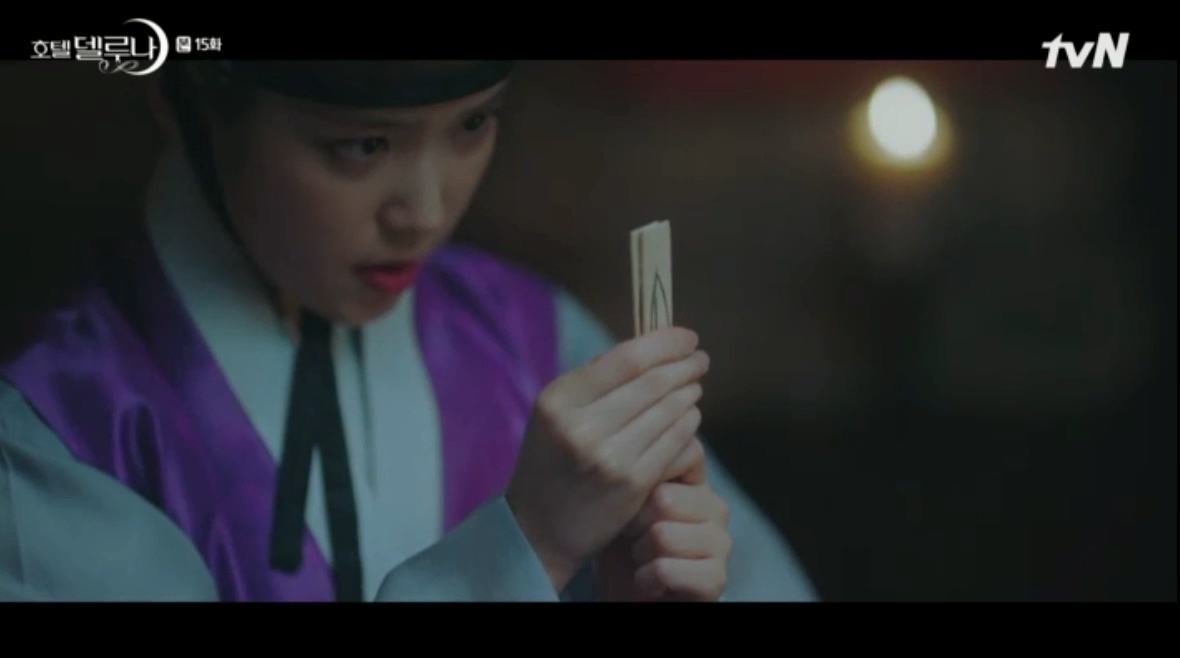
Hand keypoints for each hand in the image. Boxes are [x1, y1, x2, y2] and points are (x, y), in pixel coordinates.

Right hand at [506, 327, 707, 591]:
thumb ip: (596, 381)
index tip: (687, 337)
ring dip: (689, 394)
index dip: (665, 343)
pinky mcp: (632, 483)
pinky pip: (676, 443)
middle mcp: (582, 426)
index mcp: (559, 399)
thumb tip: (652, 346)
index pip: (627, 358)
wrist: (537, 529)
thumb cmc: (553, 461)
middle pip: (653, 382)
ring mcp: (609, 457)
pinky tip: (689, 418)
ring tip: (693, 387)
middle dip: (685, 366)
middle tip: (700, 360)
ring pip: (670, 411)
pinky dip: (688, 425)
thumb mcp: (555, 413)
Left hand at [595, 440, 730, 600]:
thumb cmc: (620, 541)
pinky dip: (646, 579)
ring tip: (639, 557)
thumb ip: (631, 458)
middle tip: (631, 534)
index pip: (682, 450)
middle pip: (663, 497)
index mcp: (696, 479)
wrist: (629, 592)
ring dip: (637, 552)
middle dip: (633, 521)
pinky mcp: (716, 579)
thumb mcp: (621, 494)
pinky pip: (667, 568)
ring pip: (662, 534)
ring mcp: (721, 543)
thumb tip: (620, 415)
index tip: (628, 498)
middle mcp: (715, 506)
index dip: (641, 477)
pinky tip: (646, 580)